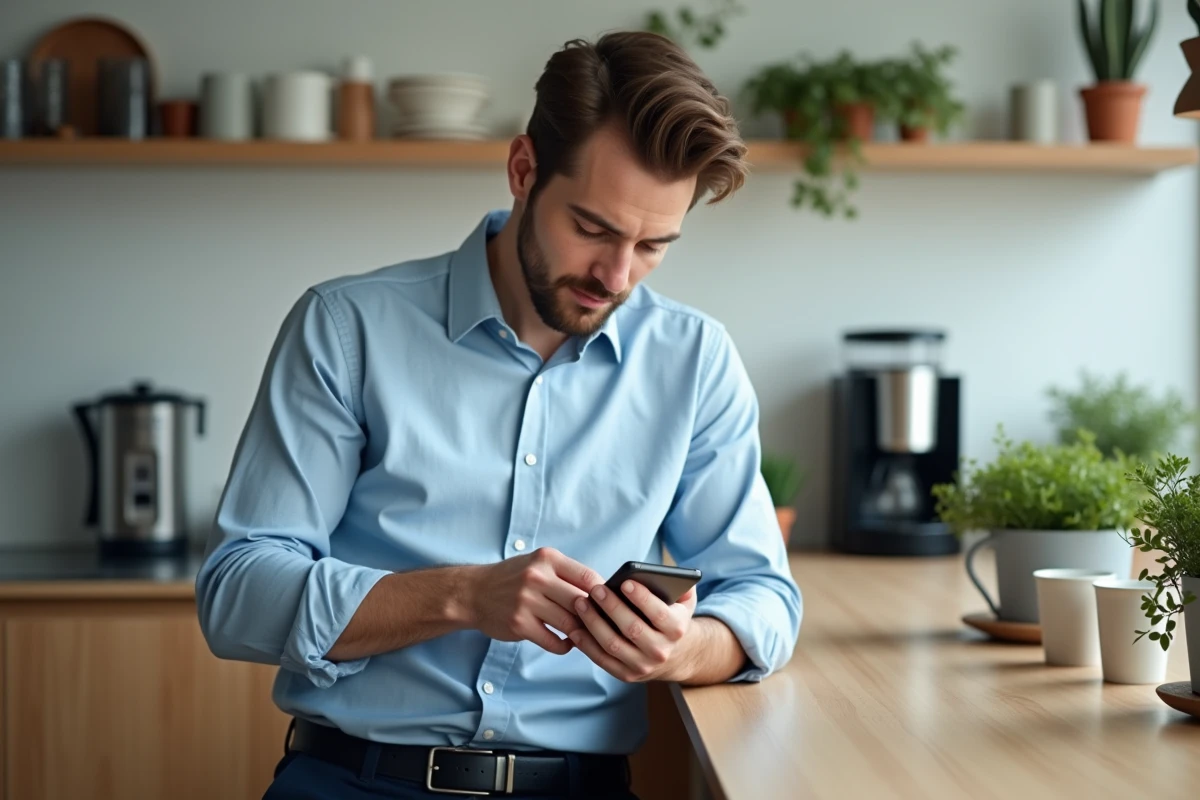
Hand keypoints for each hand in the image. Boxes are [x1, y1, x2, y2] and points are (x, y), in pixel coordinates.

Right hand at [464, 547, 603, 654]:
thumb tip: (602, 591)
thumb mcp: (538, 563)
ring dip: (581, 633)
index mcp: (547, 559)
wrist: (473, 592)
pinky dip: (564, 645)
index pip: (588, 576)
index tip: (609, 603)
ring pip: (569, 623)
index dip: (603, 593)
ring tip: (585, 635)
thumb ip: (566, 573)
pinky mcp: (519, 624)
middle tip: (602, 624)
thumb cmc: (513, 577)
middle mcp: (537, 577)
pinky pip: (553, 641)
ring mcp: (527, 601)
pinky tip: (566, 643)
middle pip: (581, 602)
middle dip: (594, 616)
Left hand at [569, 579, 697, 682]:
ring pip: (613, 645)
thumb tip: (665, 573)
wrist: (674, 656)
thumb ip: (681, 586)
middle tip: (596, 589)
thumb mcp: (684, 603)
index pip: (659, 614)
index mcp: (677, 629)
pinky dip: (586, 644)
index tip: (624, 582)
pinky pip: (602, 659)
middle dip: (612, 607)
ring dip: (593, 623)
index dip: (642, 598)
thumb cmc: (672, 619)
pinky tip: (575, 627)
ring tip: (580, 603)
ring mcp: (642, 665)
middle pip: (632, 629)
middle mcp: (661, 651)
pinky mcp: (626, 675)